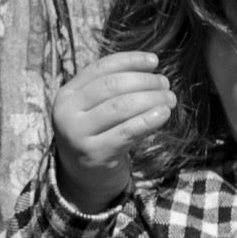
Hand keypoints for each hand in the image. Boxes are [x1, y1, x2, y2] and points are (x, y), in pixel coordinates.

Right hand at [50, 51, 173, 211]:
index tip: (154, 61)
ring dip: (151, 98)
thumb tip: (150, 67)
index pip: (100, 67)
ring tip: (169, 98)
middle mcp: (67, 112)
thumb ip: (113, 87)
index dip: (130, 60)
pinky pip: (126, 132)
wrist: (83, 177)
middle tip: (166, 84)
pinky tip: (164, 114)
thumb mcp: (94, 107)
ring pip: (120, 106)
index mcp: (67, 94)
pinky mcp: (94, 154)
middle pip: (112, 85)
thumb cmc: (96, 133)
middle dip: (144, 81)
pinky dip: (148, 120)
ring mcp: (78, 135)